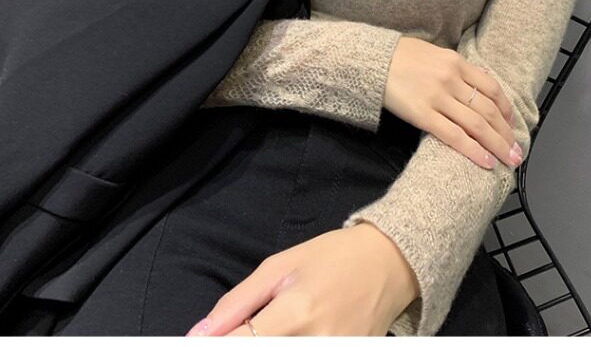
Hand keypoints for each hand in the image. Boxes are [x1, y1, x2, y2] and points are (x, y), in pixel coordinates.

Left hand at [184, 222, 418, 335]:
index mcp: (295, 312)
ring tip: (276, 328)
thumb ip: (237, 302)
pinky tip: (292, 336)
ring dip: (266, 346)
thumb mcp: (281, 266)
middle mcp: (316, 342)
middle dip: (240, 346)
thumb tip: (198, 334)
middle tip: (246, 330)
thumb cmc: (331, 257)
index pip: (239, 345)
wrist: (388, 263)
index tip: (198, 344)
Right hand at [384, 36, 521, 169]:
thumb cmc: (399, 56)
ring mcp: (438, 98)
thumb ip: (454, 69)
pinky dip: (473, 150)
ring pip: (477, 125)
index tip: (511, 124)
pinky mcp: (422, 115)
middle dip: (506, 133)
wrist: (370, 60)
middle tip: (517, 150)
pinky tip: (486, 161)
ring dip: (497, 145)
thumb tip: (471, 87)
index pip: (491, 88)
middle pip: (489, 110)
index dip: (506, 109)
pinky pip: (454, 136)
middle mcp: (451, 80)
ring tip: (509, 160)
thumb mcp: (433, 54)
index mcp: (456, 62)